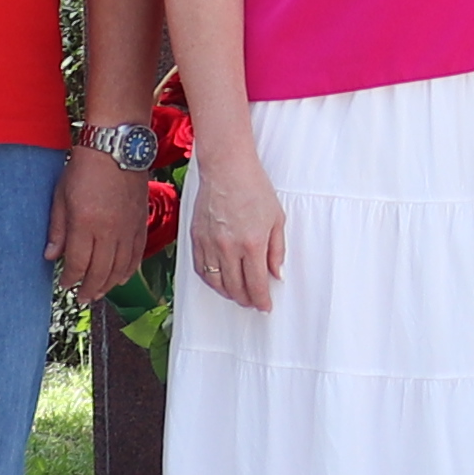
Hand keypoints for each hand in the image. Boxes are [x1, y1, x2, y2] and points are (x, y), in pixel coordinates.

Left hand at [48, 145, 149, 301]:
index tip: (64, 285)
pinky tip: (121, 278)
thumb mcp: (61, 196)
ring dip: (108, 284)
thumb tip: (50, 256)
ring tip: (99, 293)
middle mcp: (109, 231)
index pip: (77, 263)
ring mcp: (128, 228)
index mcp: (85, 224)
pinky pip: (137, 255)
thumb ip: (57, 229)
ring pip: (120, 267)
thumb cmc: (85, 166)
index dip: (70, 278)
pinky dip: (129, 270)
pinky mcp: (141, 223)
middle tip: (82, 298)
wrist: (116, 146)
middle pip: (100, 271)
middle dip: (89, 288)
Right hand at [188, 150, 288, 312]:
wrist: (227, 168)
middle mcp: (229, 247)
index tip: (265, 306)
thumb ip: (277, 250)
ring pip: (216, 282)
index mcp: (253, 244)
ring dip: (228, 293)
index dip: (262, 300)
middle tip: (253, 302)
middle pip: (236, 288)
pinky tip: (219, 280)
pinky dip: (211, 280)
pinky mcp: (196, 237)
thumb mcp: (276, 218)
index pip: (256, 284)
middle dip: (246, 300)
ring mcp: (210, 244)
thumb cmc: (254, 188)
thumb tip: (276, 275)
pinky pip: (201, 269)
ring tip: (238, 294)